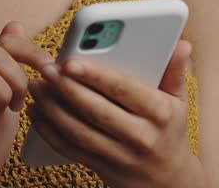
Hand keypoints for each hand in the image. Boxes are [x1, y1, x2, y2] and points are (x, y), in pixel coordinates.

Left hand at [24, 39, 202, 187]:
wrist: (168, 183)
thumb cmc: (170, 132)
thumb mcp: (179, 102)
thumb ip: (175, 71)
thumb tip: (182, 44)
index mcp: (159, 113)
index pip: (123, 90)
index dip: (95, 75)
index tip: (71, 61)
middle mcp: (141, 136)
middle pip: (97, 110)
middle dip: (68, 88)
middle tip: (46, 69)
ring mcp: (121, 156)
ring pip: (80, 131)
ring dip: (53, 108)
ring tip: (37, 86)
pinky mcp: (103, 168)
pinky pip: (71, 150)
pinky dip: (49, 132)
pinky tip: (37, 112)